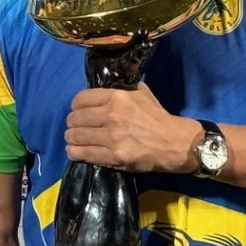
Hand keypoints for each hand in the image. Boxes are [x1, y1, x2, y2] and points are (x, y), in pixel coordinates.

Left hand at [65, 85, 196, 173]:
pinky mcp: (113, 157)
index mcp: (117, 97)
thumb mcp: (142, 94)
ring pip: (76, 136)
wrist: (174, 143)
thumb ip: (123, 90)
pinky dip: (75, 152)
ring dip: (71, 138)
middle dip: (72, 123)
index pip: (81, 99)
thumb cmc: (158, 117)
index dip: (75, 105)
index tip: (77, 110)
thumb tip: (106, 89)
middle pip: (75, 118)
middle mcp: (111, 115)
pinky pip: (84, 153)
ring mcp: (111, 137)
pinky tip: (74, 151)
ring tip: (73, 139)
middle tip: (74, 127)